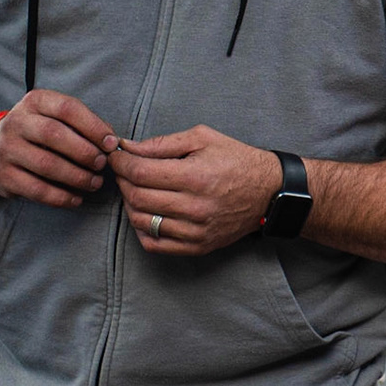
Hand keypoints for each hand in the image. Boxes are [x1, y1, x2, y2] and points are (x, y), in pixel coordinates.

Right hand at [0, 89, 116, 207]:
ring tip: (95, 183)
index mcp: (34, 102)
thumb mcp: (54, 116)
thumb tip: (111, 142)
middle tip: (102, 164)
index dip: (93, 126)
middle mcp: (16, 122)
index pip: (67, 108)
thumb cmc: (39, 132)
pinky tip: (76, 199)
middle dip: (84, 152)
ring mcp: (7, 149)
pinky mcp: (3, 176)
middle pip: (54, 135)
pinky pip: (36, 189)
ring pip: (46, 164)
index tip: (111, 143)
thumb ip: (82, 124)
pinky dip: (61, 197)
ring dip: (77, 177)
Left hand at [110, 125, 279, 256]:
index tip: (116, 155)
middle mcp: (195, 207)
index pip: (140, 172)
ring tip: (136, 189)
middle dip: (123, 180)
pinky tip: (146, 213)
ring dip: (130, 203)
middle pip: (137, 197)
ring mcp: (196, 231)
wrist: (269, 192)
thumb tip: (127, 147)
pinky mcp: (197, 246)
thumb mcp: (203, 138)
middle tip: (124, 170)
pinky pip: (154, 244)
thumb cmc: (237, 160)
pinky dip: (142, 228)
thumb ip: (162, 143)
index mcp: (196, 177)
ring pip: (142, 221)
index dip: (121, 162)